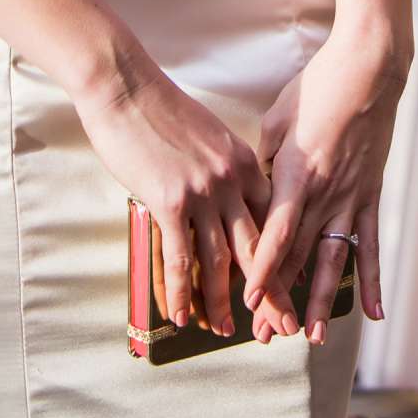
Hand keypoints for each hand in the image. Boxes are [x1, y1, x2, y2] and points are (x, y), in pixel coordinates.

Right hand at [75, 42, 299, 339]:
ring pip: (220, 261)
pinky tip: (181, 315)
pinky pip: (180, 258)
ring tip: (223, 331)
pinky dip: (181, 292)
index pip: (271, 220)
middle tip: (282, 327)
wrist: (126, 86)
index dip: (282, 258)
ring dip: (222, 302)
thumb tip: (224, 200)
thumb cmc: (159, 108)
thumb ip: (222, 167)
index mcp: (242, 161)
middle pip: (257, 247)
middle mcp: (230, 179)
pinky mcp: (171, 201)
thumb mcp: (208, 135)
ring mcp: (203, 192)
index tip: (292, 285)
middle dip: (272, 293)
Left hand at [242, 25, 405, 344]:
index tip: (248, 301)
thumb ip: (265, 161)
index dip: (262, 271)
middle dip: (282, 297)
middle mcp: (324, 195)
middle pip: (299, 257)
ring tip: (312, 336)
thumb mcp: (277, 120)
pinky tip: (374, 313)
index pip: (275, 236)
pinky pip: (370, 245)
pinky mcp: (370, 195)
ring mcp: (350, 198)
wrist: (368, 70)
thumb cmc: (317, 87)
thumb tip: (255, 189)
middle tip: (267, 333)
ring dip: (321, 300)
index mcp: (295, 175)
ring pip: (333, 260)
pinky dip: (372, 280)